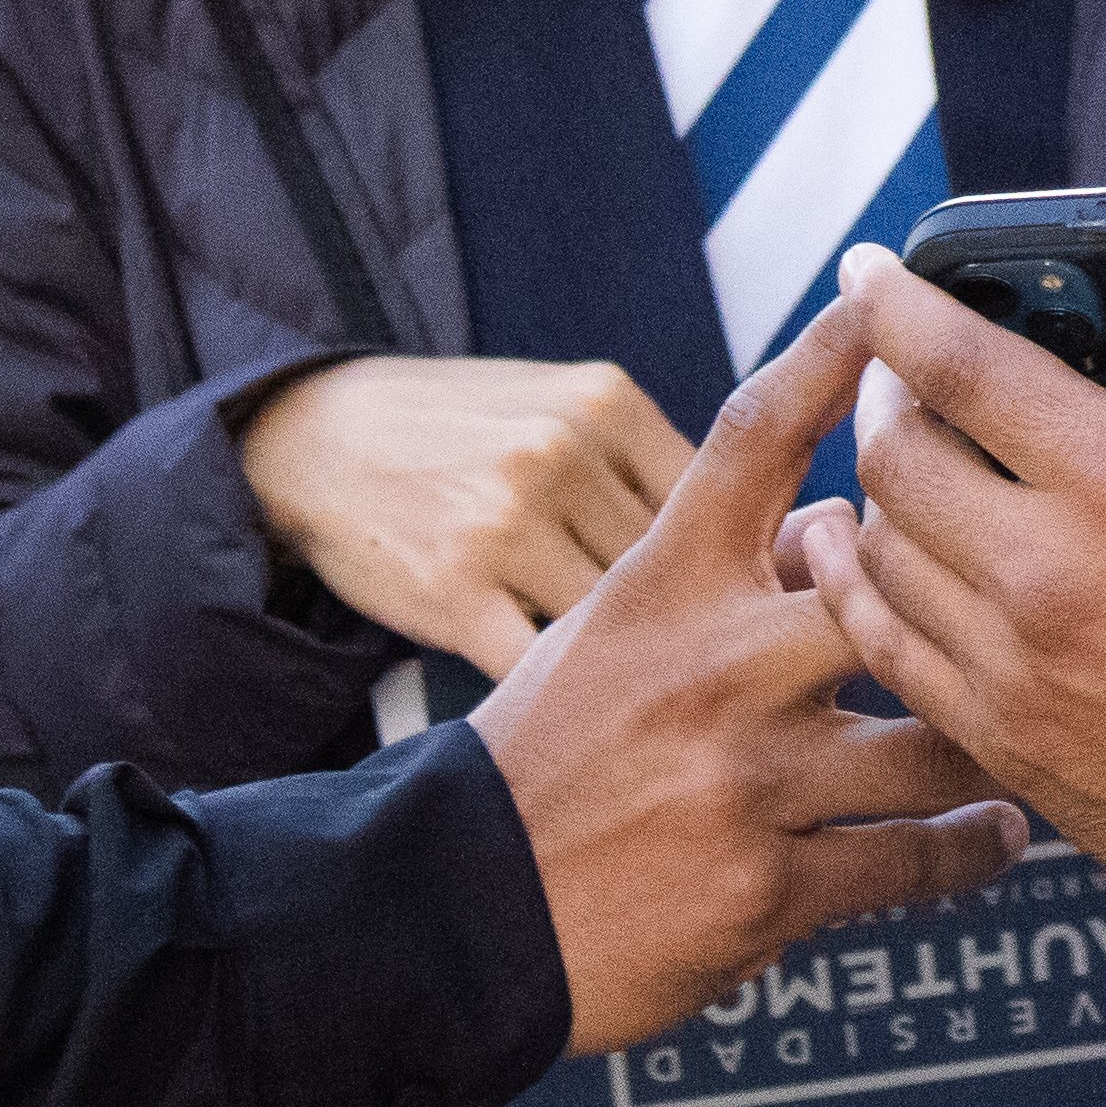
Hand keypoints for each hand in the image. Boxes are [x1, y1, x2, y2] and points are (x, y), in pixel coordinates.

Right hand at [237, 353, 693, 667]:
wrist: (311, 438)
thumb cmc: (456, 435)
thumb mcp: (561, 412)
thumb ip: (655, 472)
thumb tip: (794, 542)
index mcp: (607, 403)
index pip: (725, 505)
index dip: (733, 574)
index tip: (726, 612)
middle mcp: (564, 452)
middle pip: (684, 570)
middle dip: (691, 630)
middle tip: (689, 670)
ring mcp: (507, 522)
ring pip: (622, 626)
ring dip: (632, 671)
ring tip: (627, 693)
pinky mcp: (455, 589)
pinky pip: (544, 666)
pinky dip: (562, 695)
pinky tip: (562, 702)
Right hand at [468, 292, 1032, 1051]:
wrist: (459, 916)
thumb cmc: (547, 762)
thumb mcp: (610, 635)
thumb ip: (723, 580)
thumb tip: (838, 529)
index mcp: (663, 584)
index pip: (754, 436)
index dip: (832, 358)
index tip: (890, 301)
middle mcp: (712, 666)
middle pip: (888, 586)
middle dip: (960, 594)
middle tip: (1030, 602)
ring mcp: (745, 778)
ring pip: (934, 741)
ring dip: (994, 744)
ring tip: (1032, 737)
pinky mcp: (769, 890)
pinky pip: (913, 859)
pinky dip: (971, 848)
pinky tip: (997, 836)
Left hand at [791, 243, 1105, 883]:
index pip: (963, 366)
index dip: (897, 305)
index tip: (871, 273)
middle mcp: (1044, 570)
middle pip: (894, 454)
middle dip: (884, 398)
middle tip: (904, 378)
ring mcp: (1010, 663)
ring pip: (875, 552)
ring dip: (869, 496)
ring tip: (895, 468)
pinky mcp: (1000, 738)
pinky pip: (886, 649)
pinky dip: (859, 596)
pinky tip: (860, 566)